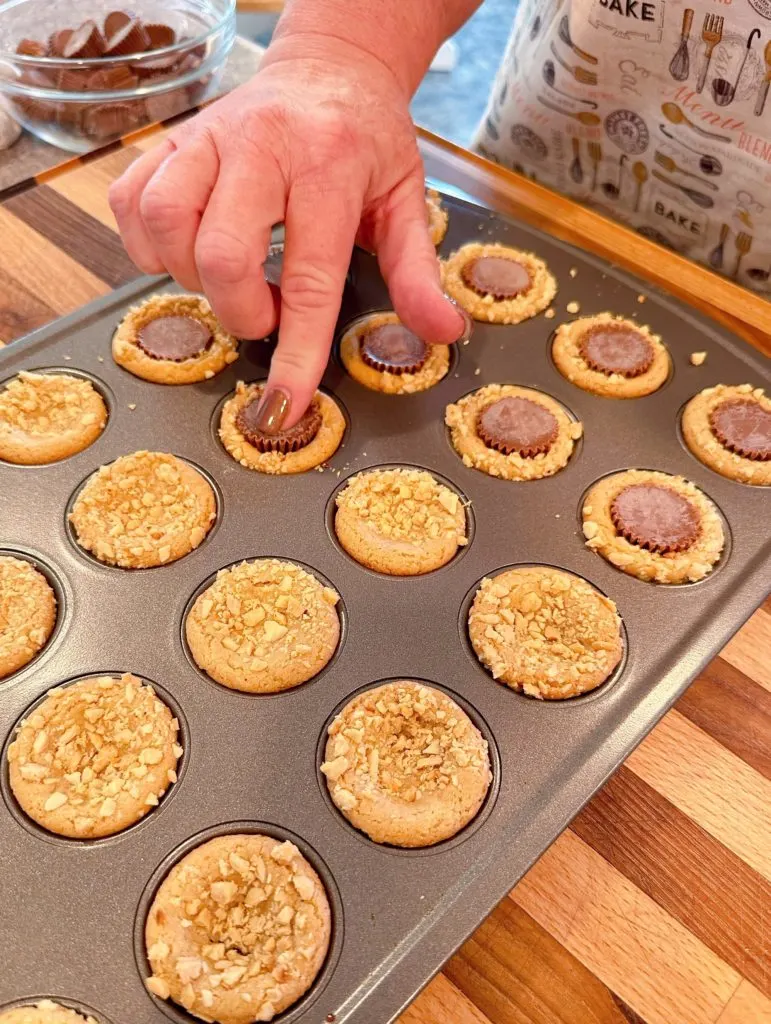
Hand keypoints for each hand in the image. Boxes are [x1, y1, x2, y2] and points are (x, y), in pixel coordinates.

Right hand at [108, 33, 465, 427]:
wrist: (330, 65)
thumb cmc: (367, 139)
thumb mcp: (408, 201)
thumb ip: (418, 273)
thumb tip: (444, 333)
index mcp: (329, 166)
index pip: (309, 278)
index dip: (296, 353)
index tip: (283, 404)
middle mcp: (260, 146)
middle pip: (221, 256)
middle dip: (241, 313)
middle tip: (269, 312)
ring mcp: (206, 139)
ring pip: (164, 225)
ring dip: (192, 278)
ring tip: (230, 278)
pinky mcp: (171, 141)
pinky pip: (130, 204)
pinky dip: (150, 248)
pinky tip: (190, 253)